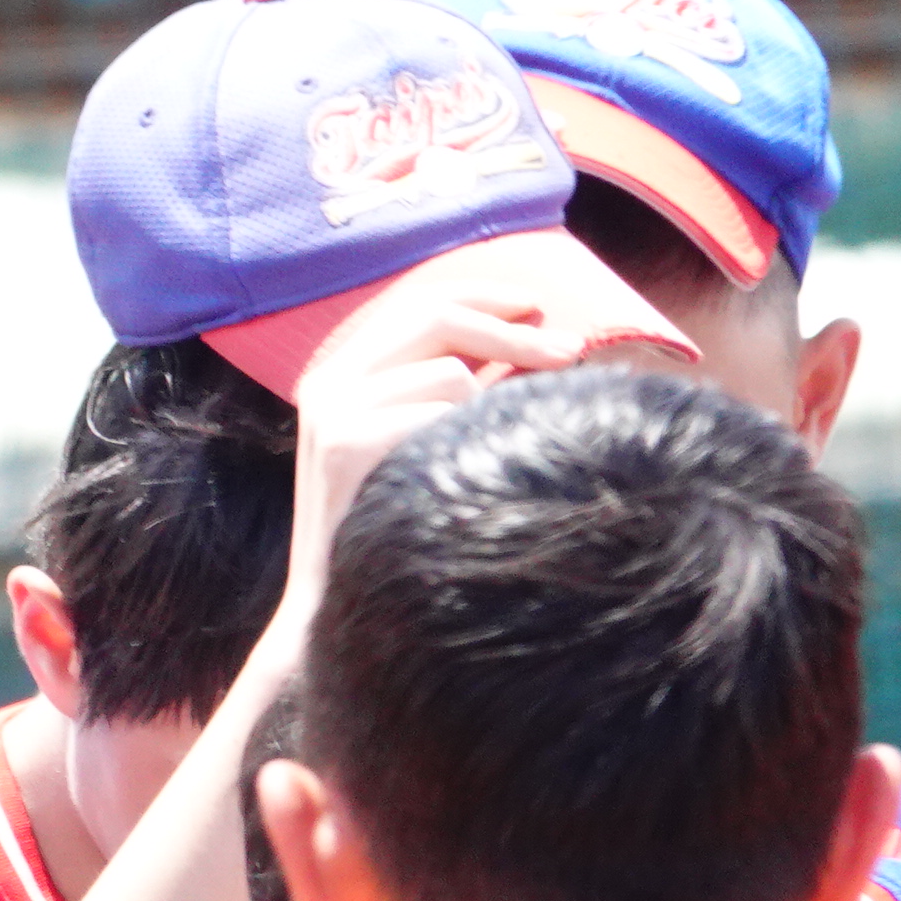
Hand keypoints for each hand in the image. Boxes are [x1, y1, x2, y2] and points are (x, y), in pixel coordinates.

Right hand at [283, 290, 589, 609]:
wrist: (334, 603)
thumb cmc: (389, 520)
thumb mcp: (408, 438)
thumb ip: (441, 384)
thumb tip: (530, 337)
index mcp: (338, 372)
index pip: (420, 304)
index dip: (484, 297)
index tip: (538, 306)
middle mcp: (328, 382)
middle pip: (436, 319)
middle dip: (512, 332)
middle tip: (571, 353)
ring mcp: (333, 411)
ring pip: (450, 376)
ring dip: (485, 414)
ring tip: (481, 461)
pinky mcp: (346, 443)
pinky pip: (440, 414)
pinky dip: (465, 442)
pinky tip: (459, 480)